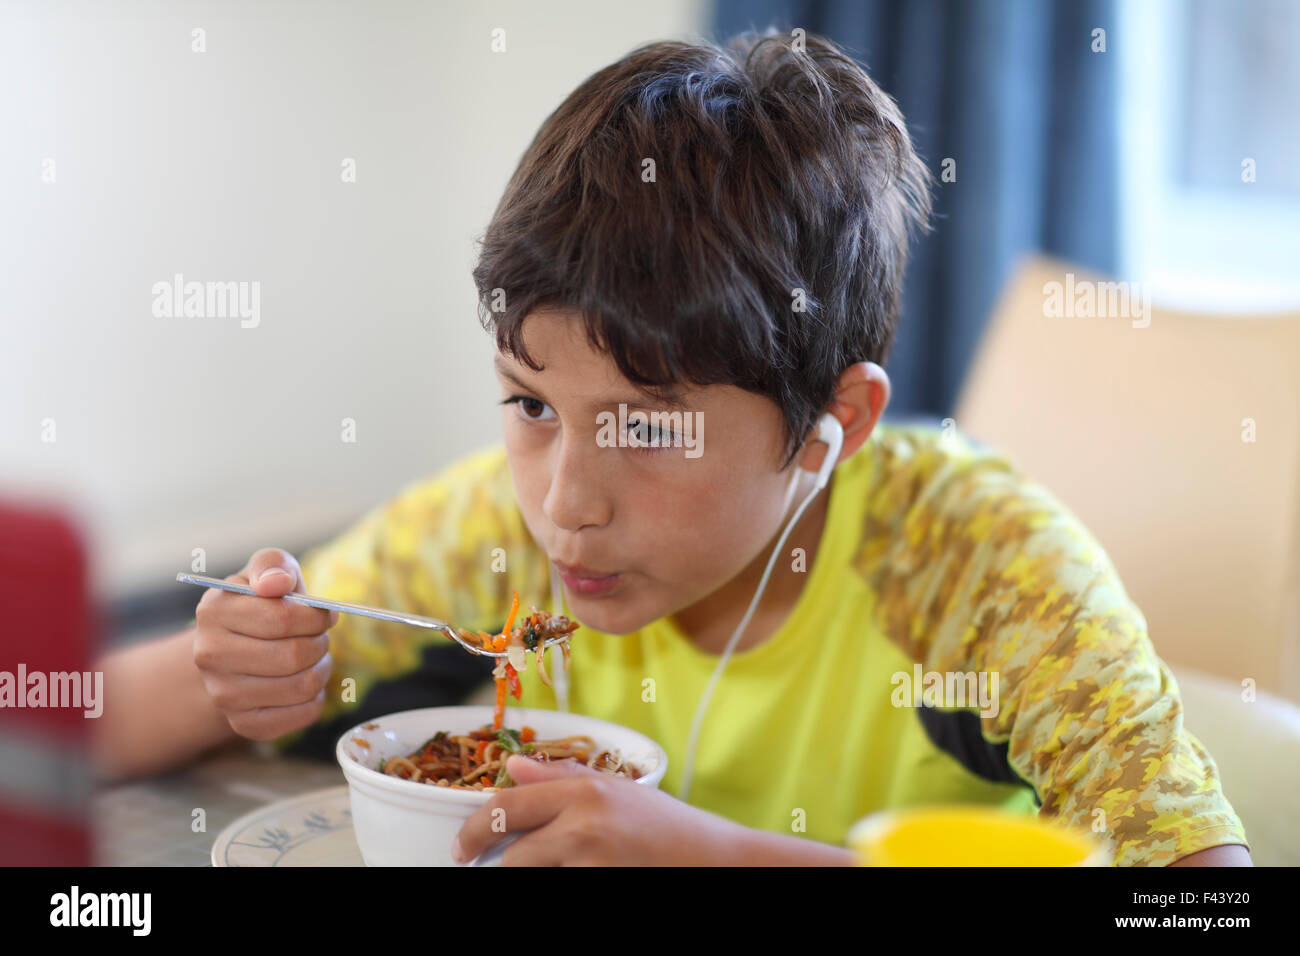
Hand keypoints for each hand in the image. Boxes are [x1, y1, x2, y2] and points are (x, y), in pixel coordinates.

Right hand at [192, 547, 338, 739]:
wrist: (233, 649)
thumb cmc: (259, 604)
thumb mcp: (264, 572)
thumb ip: (273, 565)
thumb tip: (278, 582)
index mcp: (213, 612)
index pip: (282, 618)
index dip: (316, 616)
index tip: (326, 613)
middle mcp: (209, 656)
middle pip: (293, 655)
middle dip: (320, 642)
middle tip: (320, 636)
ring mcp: (223, 694)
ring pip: (301, 686)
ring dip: (321, 668)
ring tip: (313, 657)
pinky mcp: (243, 724)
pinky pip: (302, 715)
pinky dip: (316, 698)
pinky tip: (304, 681)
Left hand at [451, 754, 743, 865]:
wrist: (717, 862)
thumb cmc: (670, 829)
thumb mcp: (617, 791)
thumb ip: (562, 777)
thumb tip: (512, 767)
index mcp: (584, 790)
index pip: (506, 807)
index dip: (474, 830)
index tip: (463, 847)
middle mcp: (583, 824)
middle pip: (512, 854)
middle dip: (503, 863)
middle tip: (492, 867)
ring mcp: (590, 862)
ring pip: (530, 876)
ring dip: (537, 874)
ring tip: (567, 864)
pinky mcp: (597, 886)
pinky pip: (558, 887)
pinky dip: (561, 881)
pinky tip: (585, 873)